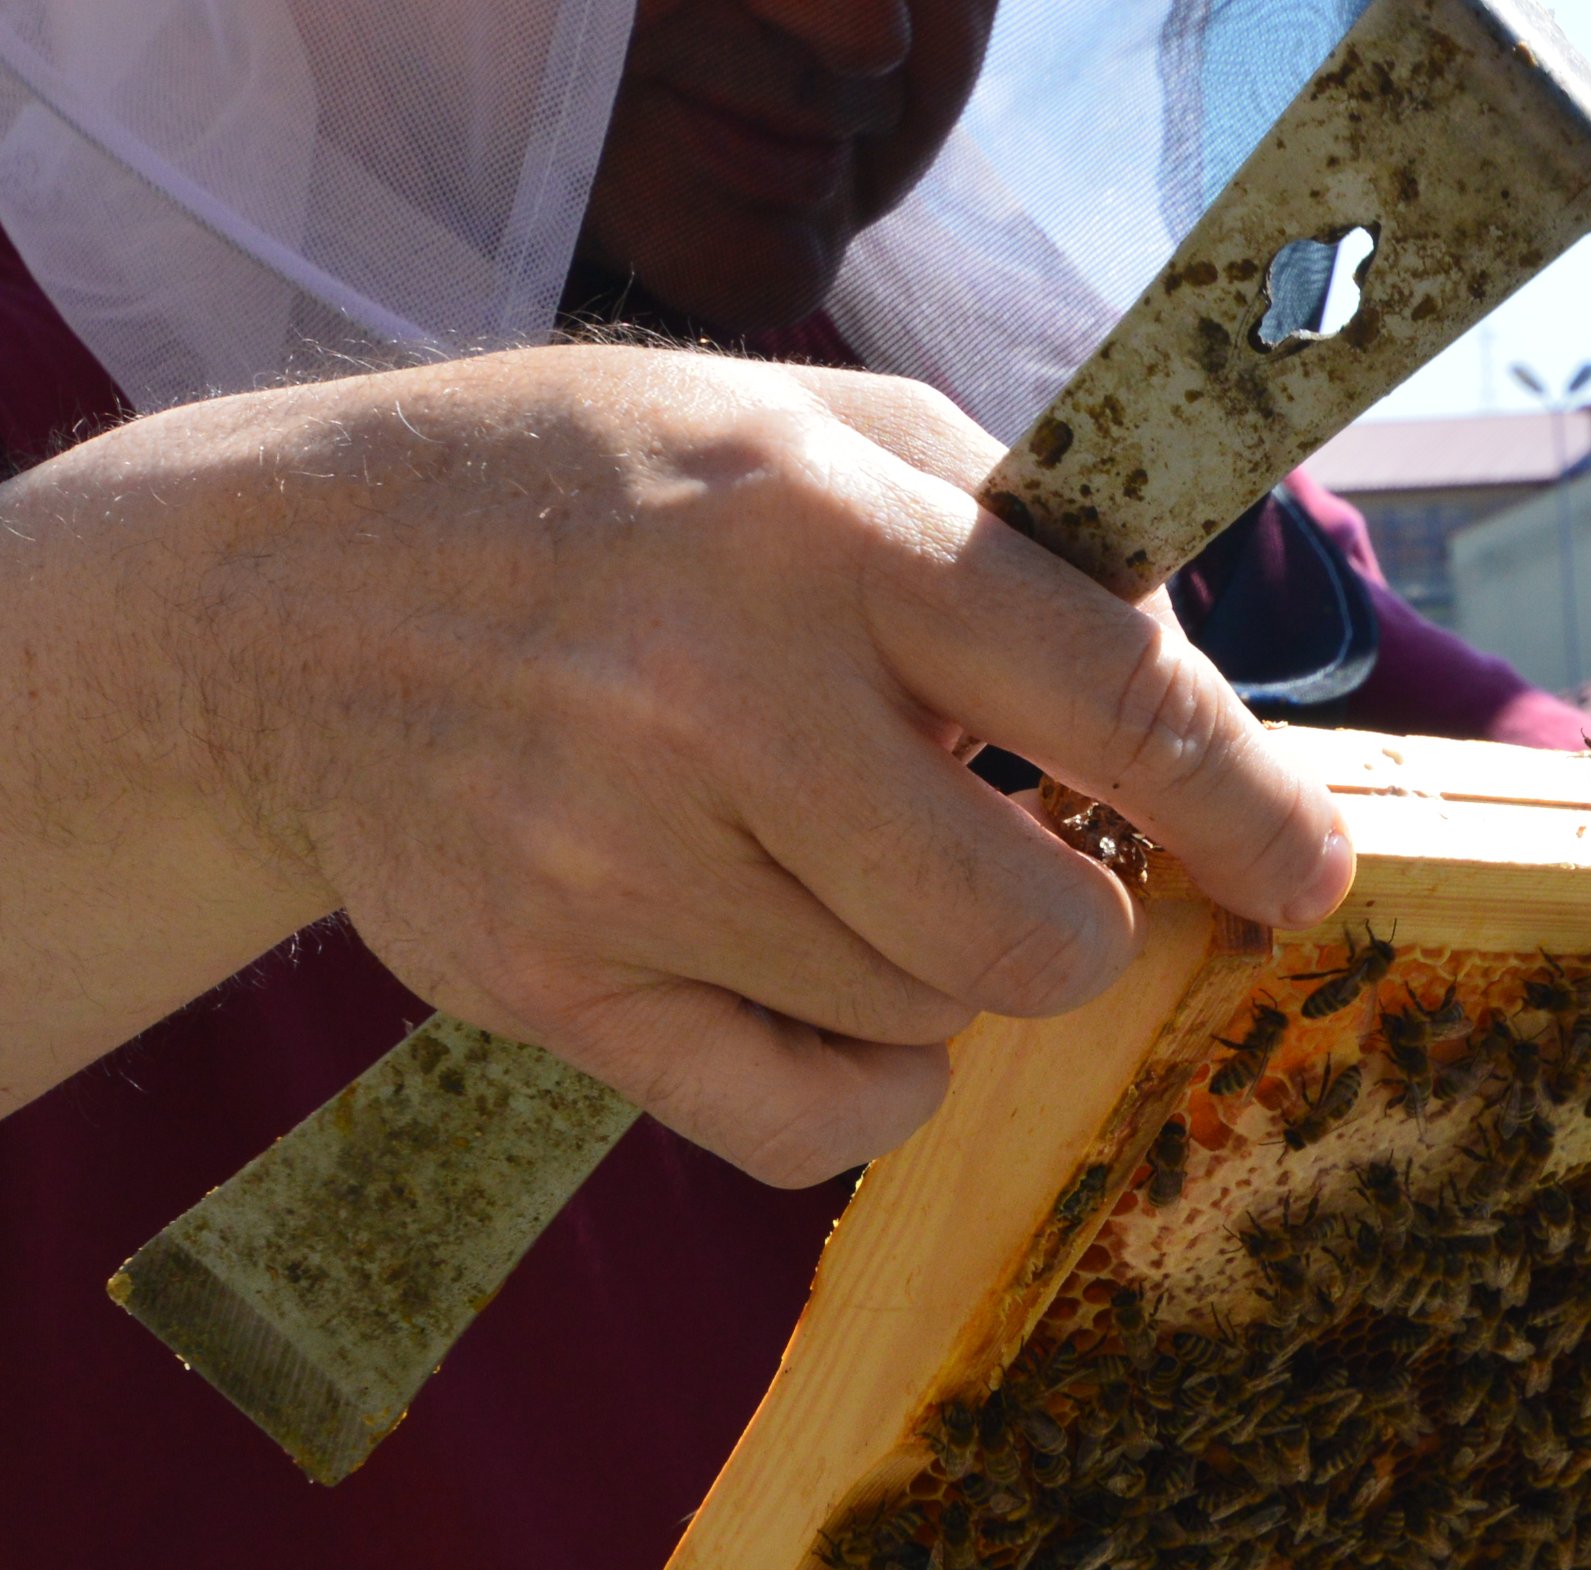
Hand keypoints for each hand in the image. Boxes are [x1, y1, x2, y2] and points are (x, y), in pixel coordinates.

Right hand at [138, 344, 1351, 1184]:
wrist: (284, 602)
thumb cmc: (599, 501)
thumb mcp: (805, 426)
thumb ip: (1009, 528)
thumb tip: (1191, 672)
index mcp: (820, 525)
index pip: (1115, 705)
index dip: (1249, 814)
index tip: (1307, 875)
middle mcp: (720, 694)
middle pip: (1034, 936)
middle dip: (1080, 926)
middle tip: (1034, 872)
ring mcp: (620, 854)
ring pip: (919, 1025)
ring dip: (937, 975)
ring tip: (848, 869)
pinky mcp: (548, 981)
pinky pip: (803, 1123)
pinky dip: (863, 1090)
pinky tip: (833, 1005)